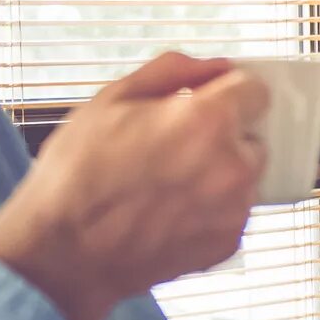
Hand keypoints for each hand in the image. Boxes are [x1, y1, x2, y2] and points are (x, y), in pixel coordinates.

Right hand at [0, 52, 265, 319]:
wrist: (63, 253)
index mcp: (207, 120)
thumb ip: (172, 71)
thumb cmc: (77, 175)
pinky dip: (210, 210)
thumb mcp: (111, 100)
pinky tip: (168, 213)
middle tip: (172, 149)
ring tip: (166, 186)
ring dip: (219, 175)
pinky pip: (232, 212)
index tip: (206, 102)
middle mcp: (232, 165)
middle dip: (222, 137)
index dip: (227, 92)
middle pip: (252, 136)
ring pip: (244, 177)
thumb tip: (215, 66)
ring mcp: (234, 209)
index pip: (255, 89)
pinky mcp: (228, 243)